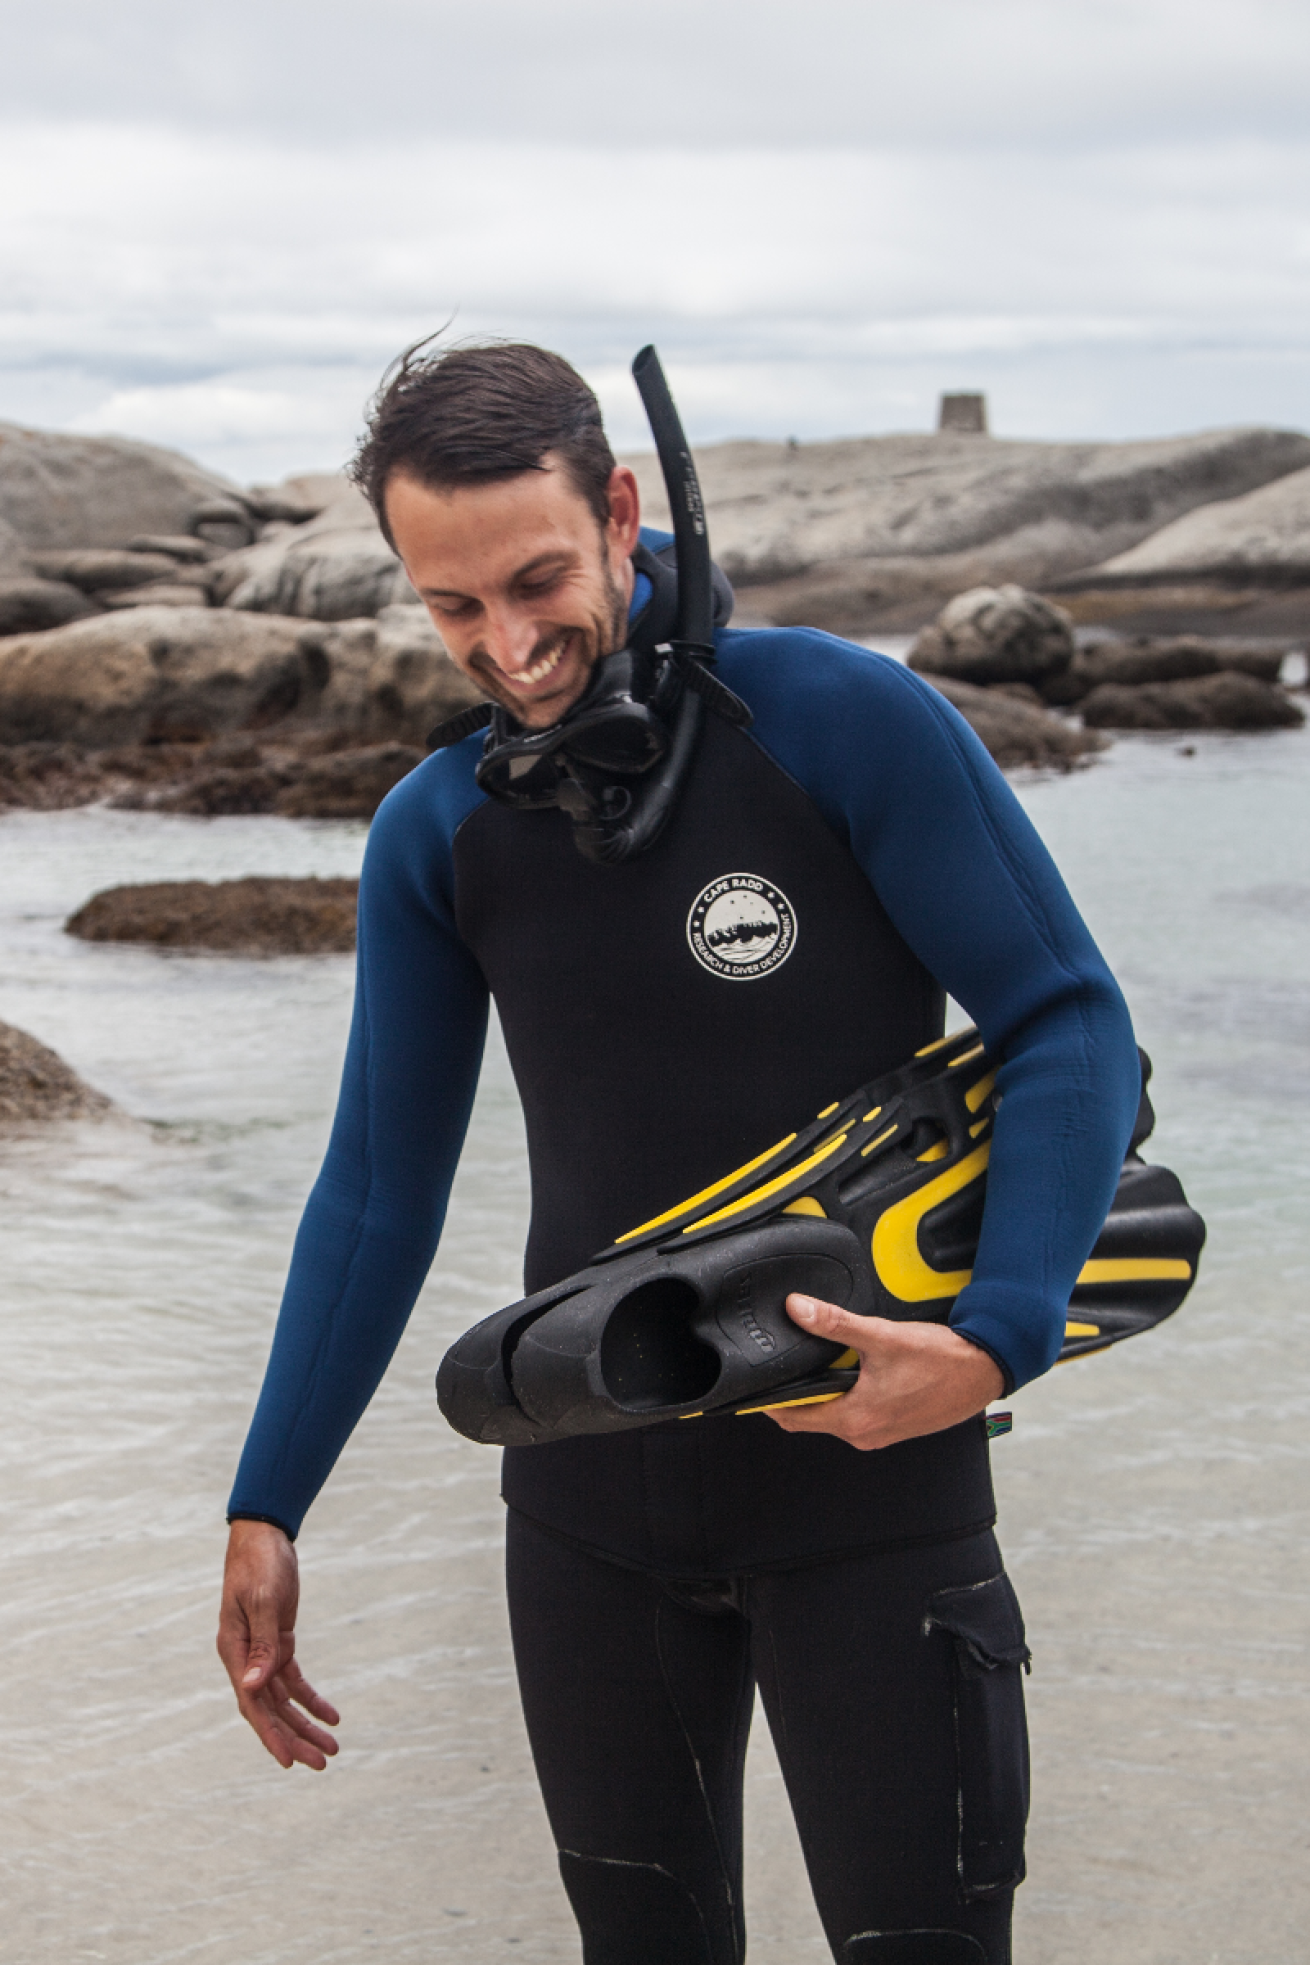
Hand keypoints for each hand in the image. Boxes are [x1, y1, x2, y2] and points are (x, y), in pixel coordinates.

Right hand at [216, 1519, 339, 1769]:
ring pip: (283, 1700)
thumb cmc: (259, 1564)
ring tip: (332, 1746)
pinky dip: (310, 1698)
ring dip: (305, 1723)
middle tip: (323, 1762)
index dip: (271, 1735)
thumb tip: (253, 1689)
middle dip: (295, 1738)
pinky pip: (293, 1679)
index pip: (252, 1705)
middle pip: (270, 1710)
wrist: (263, 1536)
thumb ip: (262, 1645)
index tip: (290, 1762)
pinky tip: (330, 1714)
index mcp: (234, 1652)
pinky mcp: (277, 1642)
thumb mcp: (264, 1601)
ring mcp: (260, 1652)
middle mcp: (244, 1659)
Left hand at [767, 1295, 1003, 1449]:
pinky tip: (854, 1373)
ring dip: (823, 1395)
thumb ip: (834, 1323)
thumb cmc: (942, 1361)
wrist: (984, 1371)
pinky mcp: (894, 1427)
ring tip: (820, 1364)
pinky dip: (846, 1398)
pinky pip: (857, 1415)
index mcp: (856, 1419)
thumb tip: (798, 1310)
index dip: (769, 1401)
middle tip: (786, 1366)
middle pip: (810, 1418)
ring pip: (834, 1416)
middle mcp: (865, 1434)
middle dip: (794, 1394)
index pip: (793, 1418)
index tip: (756, 1385)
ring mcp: (881, 1434)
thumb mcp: (881, 1336)